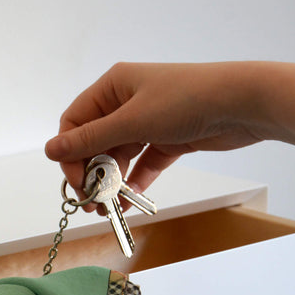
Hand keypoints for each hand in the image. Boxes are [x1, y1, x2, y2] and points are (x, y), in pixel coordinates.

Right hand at [44, 62, 266, 199]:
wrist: (244, 103)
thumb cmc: (187, 100)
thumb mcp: (132, 122)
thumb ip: (90, 140)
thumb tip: (50, 150)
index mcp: (113, 86)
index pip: (75, 123)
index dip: (70, 154)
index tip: (76, 181)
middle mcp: (127, 101)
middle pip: (95, 142)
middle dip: (91, 173)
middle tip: (91, 203)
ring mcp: (149, 121)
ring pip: (119, 156)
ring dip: (112, 182)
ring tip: (108, 208)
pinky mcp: (169, 138)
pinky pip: (143, 164)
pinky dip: (135, 182)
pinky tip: (130, 201)